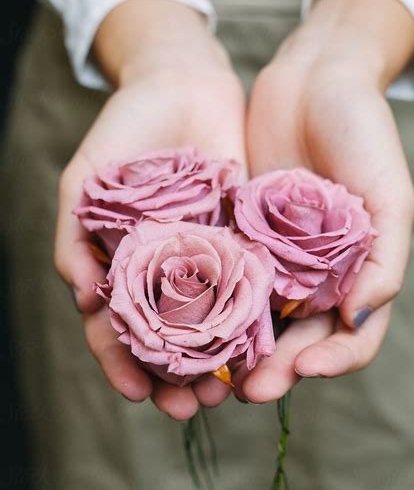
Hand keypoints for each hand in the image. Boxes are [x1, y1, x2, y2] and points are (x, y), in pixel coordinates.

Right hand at [55, 0, 245, 419]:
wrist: (183, 81)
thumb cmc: (125, 126)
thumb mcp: (86, 178)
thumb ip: (75, 236)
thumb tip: (85, 300)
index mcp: (121, 263)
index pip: (116, 328)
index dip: (121, 363)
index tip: (135, 393)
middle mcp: (164, 269)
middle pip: (168, 338)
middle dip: (175, 376)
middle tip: (188, 407)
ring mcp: (207, 256)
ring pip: (212, 323)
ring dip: (217, 361)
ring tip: (227, 391)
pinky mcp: (245, 238)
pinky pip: (251, 284)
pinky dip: (254, 316)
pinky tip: (262, 344)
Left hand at [235, 0, 413, 402]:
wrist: (316, 77)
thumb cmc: (365, 131)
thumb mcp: (391, 194)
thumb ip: (385, 260)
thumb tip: (358, 319)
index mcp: (361, 272)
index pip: (353, 337)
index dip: (333, 362)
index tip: (305, 371)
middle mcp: (319, 274)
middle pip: (300, 339)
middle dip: (278, 369)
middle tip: (248, 391)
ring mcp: (278, 256)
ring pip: (259, 318)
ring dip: (241, 350)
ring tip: (216, 372)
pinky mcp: (242, 232)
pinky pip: (228, 276)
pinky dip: (214, 303)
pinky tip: (192, 321)